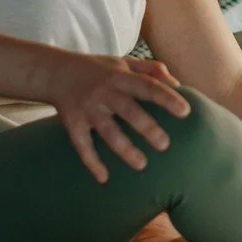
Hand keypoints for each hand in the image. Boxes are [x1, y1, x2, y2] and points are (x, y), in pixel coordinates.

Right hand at [42, 52, 190, 182]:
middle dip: (147, 128)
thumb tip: (177, 84)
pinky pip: (82, 145)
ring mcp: (88, 109)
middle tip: (165, 145)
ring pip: (107, 131)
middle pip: (128, 111)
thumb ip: (151, 70)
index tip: (185, 111)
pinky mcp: (73, 123)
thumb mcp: (124, 62)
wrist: (55, 71)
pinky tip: (104, 178)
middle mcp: (104, 93)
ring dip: (124, 149)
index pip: (148, 86)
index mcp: (121, 77)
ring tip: (142, 164)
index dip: (167, 98)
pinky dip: (92, 162)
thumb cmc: (98, 69)